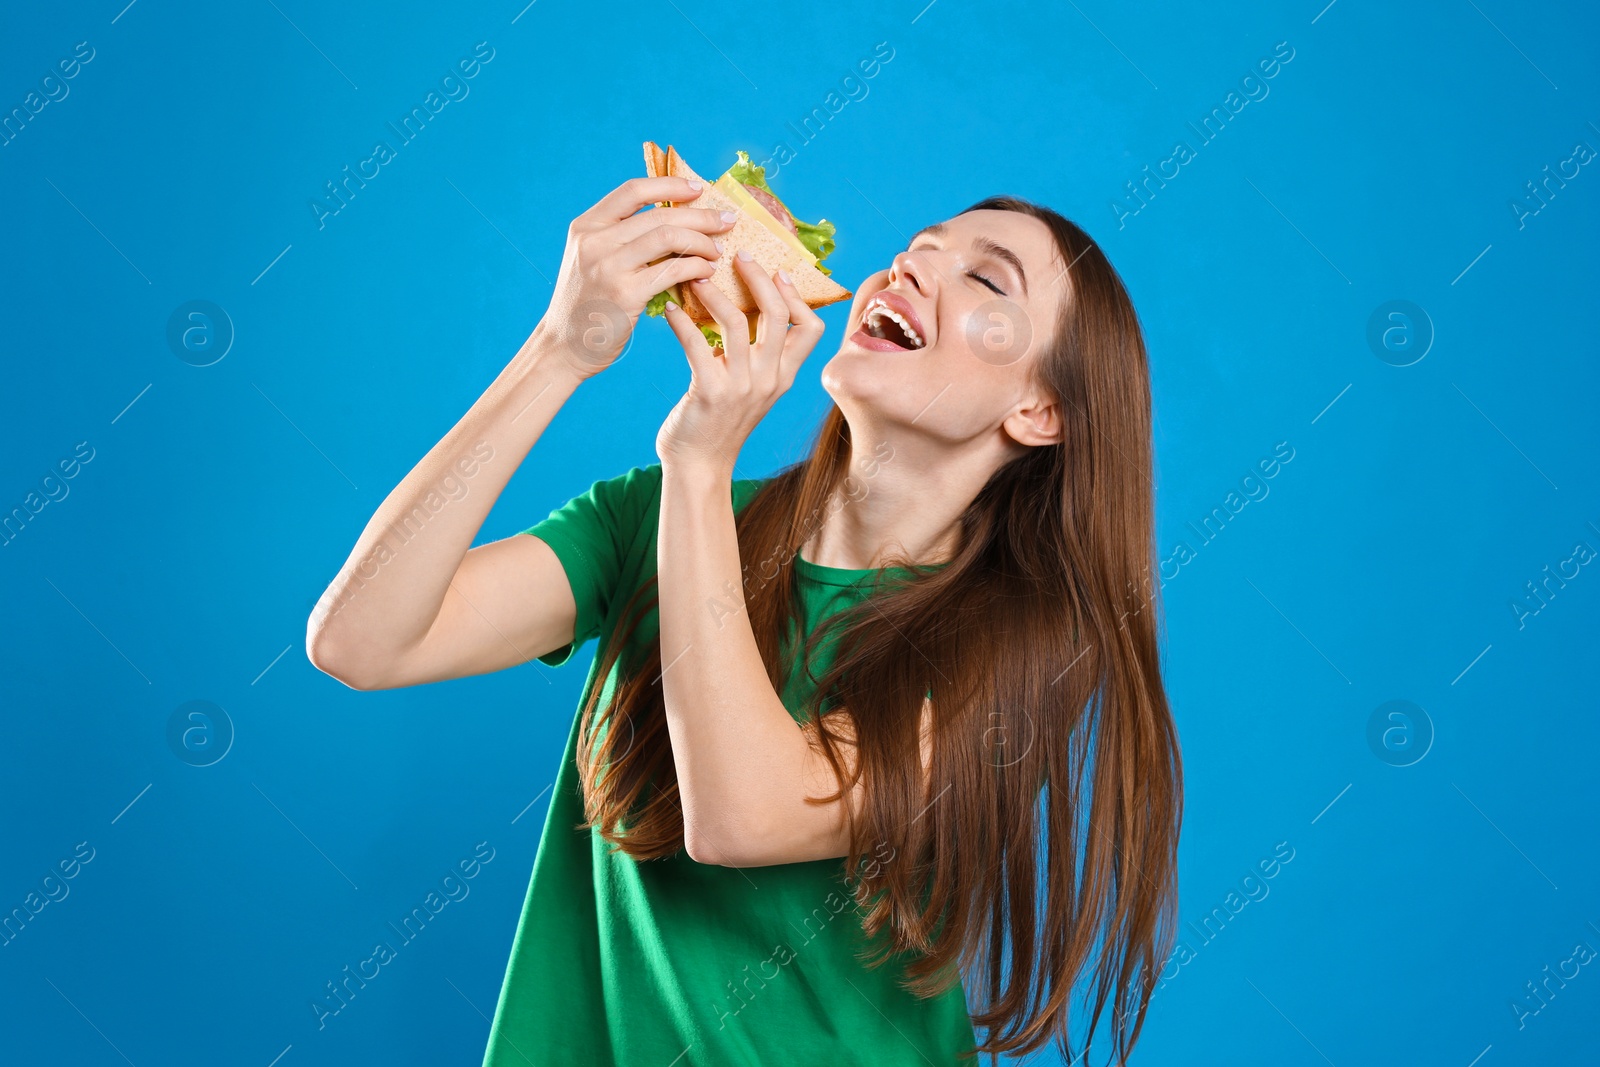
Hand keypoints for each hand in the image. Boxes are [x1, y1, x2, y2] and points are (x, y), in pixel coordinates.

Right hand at [535, 176, 735, 379]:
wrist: (565, 346)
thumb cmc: (587, 303)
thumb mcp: (591, 259)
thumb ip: (619, 237)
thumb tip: (672, 219)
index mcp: (586, 225)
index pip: (633, 191)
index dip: (670, 185)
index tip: (698, 189)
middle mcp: (594, 241)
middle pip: (659, 215)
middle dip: (700, 216)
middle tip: (726, 221)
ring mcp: (608, 266)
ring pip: (668, 237)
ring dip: (702, 242)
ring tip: (717, 250)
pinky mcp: (625, 294)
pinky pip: (672, 271)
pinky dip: (696, 267)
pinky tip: (707, 272)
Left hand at [655, 252, 825, 474]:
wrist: (699, 465)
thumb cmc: (719, 421)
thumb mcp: (751, 388)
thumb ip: (755, 354)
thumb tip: (743, 305)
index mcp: (784, 377)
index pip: (811, 328)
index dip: (798, 296)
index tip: (778, 271)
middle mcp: (769, 380)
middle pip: (777, 313)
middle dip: (758, 277)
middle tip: (738, 256)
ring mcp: (742, 387)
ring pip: (735, 321)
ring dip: (713, 291)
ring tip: (694, 276)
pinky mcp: (710, 392)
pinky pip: (697, 342)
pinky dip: (681, 320)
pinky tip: (670, 309)